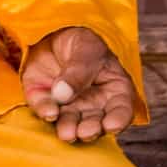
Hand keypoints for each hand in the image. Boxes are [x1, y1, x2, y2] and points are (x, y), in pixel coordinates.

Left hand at [21, 26, 133, 143]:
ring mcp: (68, 107)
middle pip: (94, 123)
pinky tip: (49, 112)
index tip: (111, 125)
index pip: (121, 110)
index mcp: (114, 91)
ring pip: (70, 123)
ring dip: (68, 129)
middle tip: (85, 132)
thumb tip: (63, 93)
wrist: (53, 33)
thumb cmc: (82, 44)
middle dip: (90, 130)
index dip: (119, 120)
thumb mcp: (87, 49)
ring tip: (67, 133)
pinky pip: (45, 109)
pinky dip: (45, 112)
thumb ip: (79, 70)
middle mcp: (93, 106)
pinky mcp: (45, 102)